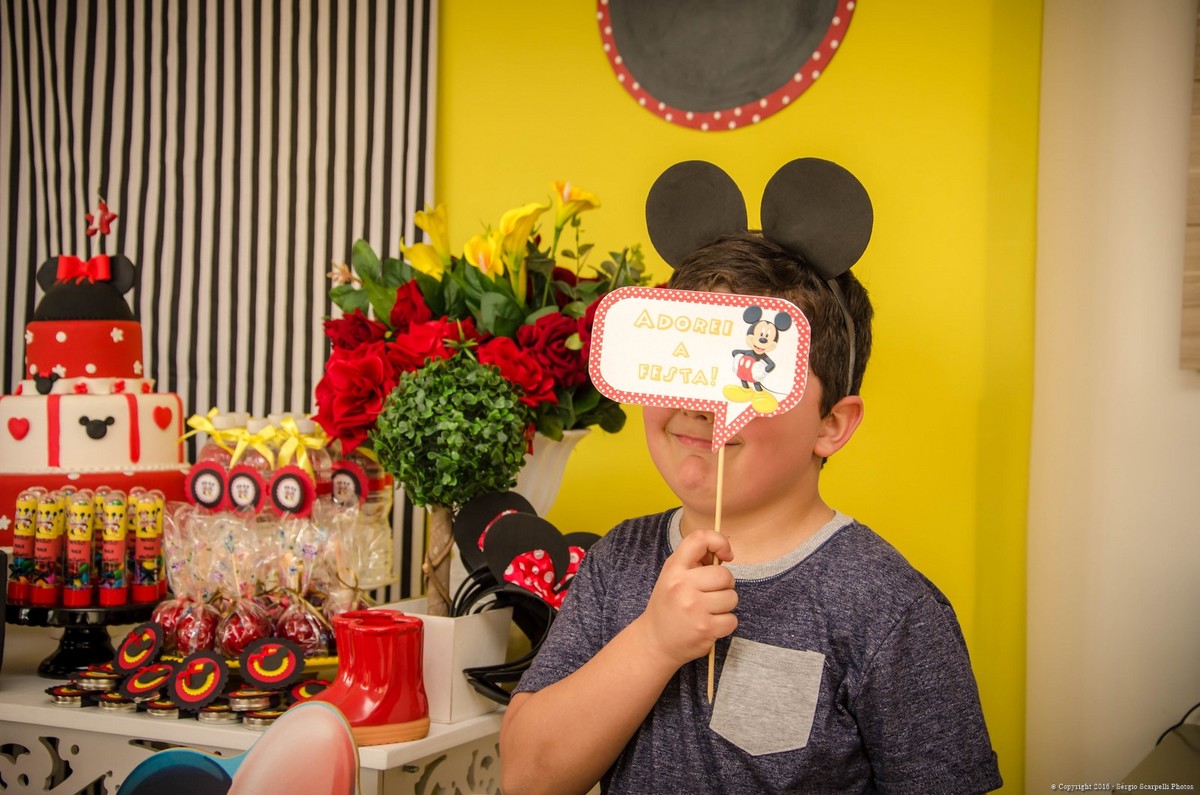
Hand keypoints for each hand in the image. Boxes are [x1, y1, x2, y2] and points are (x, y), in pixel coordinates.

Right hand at [640, 529, 737, 667]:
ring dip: (725, 605)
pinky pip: (732, 620)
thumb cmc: (669, 605)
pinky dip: (725, 623)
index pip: (699, 539)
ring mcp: (694, 608)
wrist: (655, 641)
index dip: (719, 541)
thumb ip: (695, 561)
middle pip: (725, 575)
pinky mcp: (705, 628)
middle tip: (712, 593)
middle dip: (725, 584)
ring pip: (732, 598)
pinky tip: (710, 625)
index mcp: (674, 568)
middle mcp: (682, 586)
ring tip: (708, 610)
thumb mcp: (673, 576)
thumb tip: (723, 550)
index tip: (725, 555)